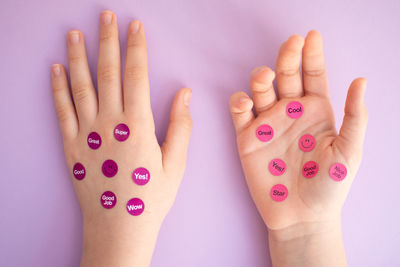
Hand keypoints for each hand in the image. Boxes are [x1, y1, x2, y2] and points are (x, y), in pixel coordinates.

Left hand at [51, 10, 191, 266]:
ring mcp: (87, 134)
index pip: (137, 75)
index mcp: (138, 126)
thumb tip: (184, 92)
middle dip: (107, 41)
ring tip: (74, 33)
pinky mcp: (70, 147)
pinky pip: (62, 111)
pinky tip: (56, 69)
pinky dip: (58, 88)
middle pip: (108, 73)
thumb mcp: (176, 164)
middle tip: (105, 16)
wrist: (119, 228)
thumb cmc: (151, 197)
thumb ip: (181, 126)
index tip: (135, 26)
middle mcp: (110, 124)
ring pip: (81, 87)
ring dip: (78, 57)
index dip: (136, 48)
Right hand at [229, 31, 366, 266]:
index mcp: (316, 112)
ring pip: (260, 90)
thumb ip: (354, 117)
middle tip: (291, 43)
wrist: (301, 217)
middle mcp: (290, 113)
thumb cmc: (329, 186)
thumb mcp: (349, 151)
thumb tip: (361, 79)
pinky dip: (240, 102)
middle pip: (286, 76)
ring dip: (261, 77)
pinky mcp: (247, 139)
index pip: (313, 75)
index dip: (312, 55)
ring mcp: (268, 124)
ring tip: (266, 75)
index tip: (311, 36)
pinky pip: (240, 113)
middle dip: (287, 57)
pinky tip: (246, 101)